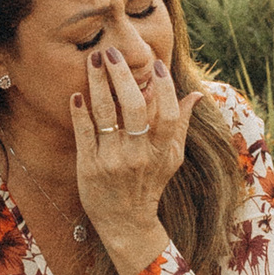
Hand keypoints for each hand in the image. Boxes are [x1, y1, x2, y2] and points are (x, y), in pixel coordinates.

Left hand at [70, 48, 204, 274]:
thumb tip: (196, 94)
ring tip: (93, 60)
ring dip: (97, 83)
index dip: (163, 87)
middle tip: (113, 52)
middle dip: (122, 76)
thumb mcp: (171, 158)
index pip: (167, 113)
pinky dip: (79, 111)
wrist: (125, 222)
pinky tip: (77, 93)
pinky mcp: (89, 166)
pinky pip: (84, 132)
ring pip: (104, 114)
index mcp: (161, 150)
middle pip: (133, 107)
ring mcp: (112, 160)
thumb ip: (181, 125)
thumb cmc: (149, 184)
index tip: (156, 64)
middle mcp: (138, 155)